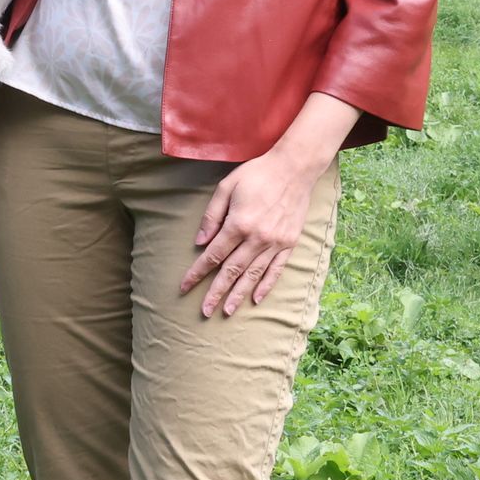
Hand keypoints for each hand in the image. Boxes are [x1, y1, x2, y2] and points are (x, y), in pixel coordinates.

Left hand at [180, 94, 354, 317]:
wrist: (294, 167)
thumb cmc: (257, 174)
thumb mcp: (226, 187)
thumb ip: (212, 215)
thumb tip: (200, 242)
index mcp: (238, 224)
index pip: (213, 255)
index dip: (197, 272)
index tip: (185, 287)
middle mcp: (257, 238)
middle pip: (231, 271)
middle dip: (216, 292)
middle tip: (205, 311)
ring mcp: (275, 243)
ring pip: (253, 275)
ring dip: (238, 294)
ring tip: (227, 311)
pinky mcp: (289, 243)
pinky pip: (276, 270)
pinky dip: (265, 285)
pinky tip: (256, 299)